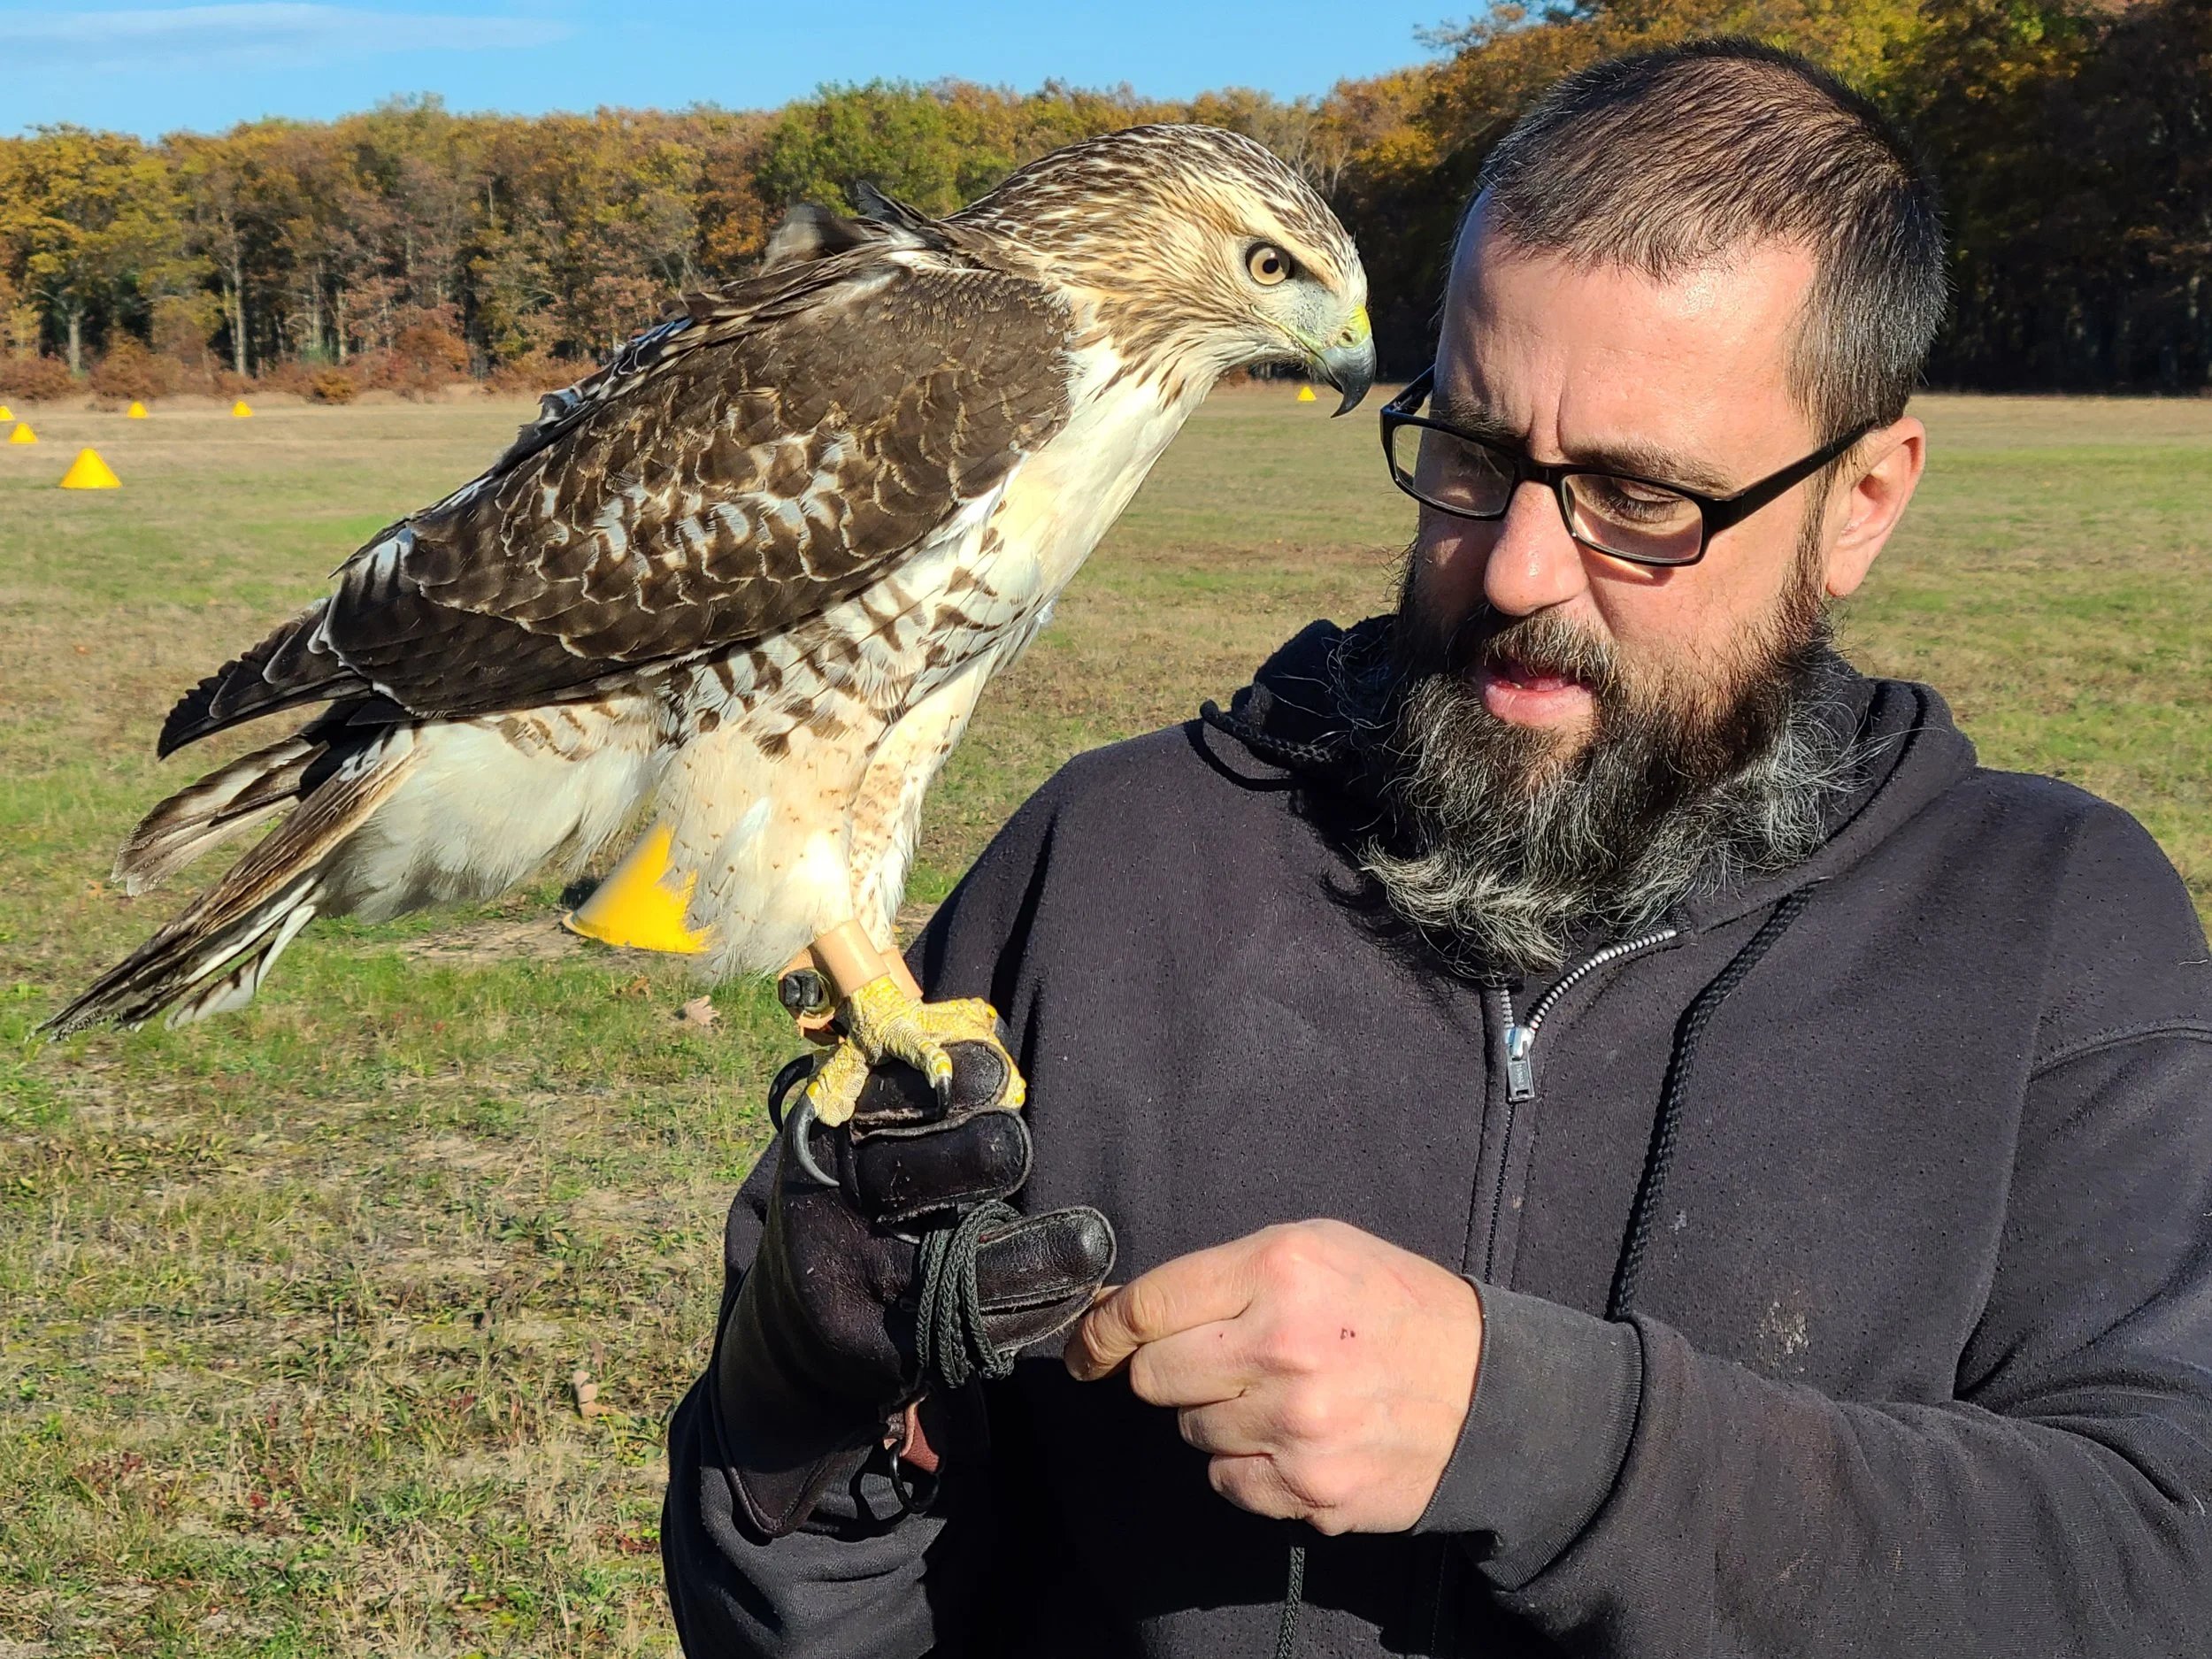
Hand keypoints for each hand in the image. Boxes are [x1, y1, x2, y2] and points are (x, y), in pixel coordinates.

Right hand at [715, 1041, 1113, 1538]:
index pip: (887, 1094)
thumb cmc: (866, 1199)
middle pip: (915, 1173)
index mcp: (833, 1133)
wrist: (799, 1324)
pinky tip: (1072, 1292)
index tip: (1000, 1076)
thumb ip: (918, 1093)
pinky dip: (1027, 1312)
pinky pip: (965, 1327)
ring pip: (950, 1264)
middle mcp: (835, 1203)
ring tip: (1091, 1242)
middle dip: (980, 1154)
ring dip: (1033, 1254)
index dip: (949, 1082)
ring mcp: (853, 1278)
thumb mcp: (865, 1137)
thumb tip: (997, 1046)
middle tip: (1018, 1150)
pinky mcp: (877, 1343)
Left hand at [1065, 1219, 1480, 1533]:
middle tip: (1213, 1362)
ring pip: (1190, 1431)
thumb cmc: (1394, 1306)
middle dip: (1167, 1370)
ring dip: (1215, 1415)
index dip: (1101, 1330)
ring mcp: (1295, 1427)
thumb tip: (1119, 1309)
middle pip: (1153, 1377)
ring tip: (1278, 1394)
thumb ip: (1220, 1274)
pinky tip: (1293, 1438)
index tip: (1090, 1347)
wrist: (1490, 1390)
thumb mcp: (1316, 1249)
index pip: (1145, 1307)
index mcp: (1278, 1272)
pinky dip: (1246, 1465)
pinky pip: (1227, 1482)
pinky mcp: (1310, 1490)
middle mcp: (1279, 1348)